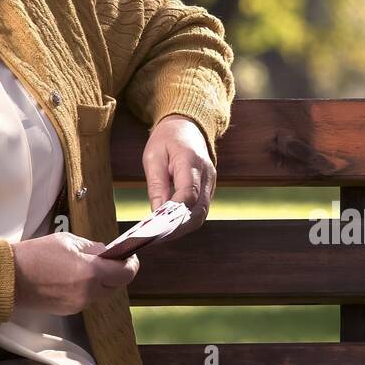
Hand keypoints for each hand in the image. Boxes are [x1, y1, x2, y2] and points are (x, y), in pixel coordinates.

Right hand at [10, 233, 140, 315]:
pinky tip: (76, 277)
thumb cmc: (34, 255)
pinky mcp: (69, 311)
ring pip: (102, 293)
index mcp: (90, 272)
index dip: (131, 264)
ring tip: (90, 267)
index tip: (129, 256)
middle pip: (117, 285)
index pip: (126, 273)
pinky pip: (87, 299)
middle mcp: (88, 292)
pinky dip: (88, 289)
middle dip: (117, 272)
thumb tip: (106, 252)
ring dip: (102, 281)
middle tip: (110, 259)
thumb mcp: (67, 241)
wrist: (8, 278)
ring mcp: (78, 304)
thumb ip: (92, 248)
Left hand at [143, 114, 215, 240]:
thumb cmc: (167, 140)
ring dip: (183, 227)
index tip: (157, 225)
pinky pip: (201, 210)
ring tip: (162, 236)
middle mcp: (207, 174)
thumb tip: (156, 213)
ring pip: (202, 214)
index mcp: (191, 161)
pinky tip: (171, 227)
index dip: (175, 212)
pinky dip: (187, 221)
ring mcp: (211, 182)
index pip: (189, 193)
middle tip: (157, 238)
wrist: (187, 127)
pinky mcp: (209, 189)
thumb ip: (156, 185)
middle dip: (179, 227)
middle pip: (198, 209)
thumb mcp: (153, 157)